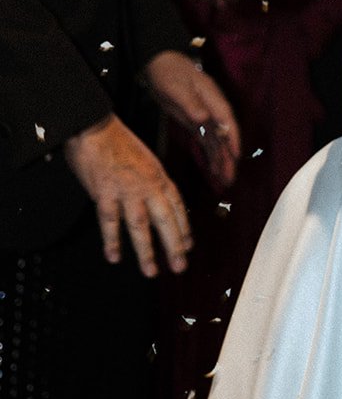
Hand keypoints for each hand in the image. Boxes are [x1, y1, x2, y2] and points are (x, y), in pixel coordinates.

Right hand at [64, 114, 192, 275]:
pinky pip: (110, 222)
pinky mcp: (105, 193)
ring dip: (146, 251)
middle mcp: (148, 185)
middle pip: (165, 220)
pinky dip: (112, 241)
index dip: (184, 227)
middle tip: (180, 266)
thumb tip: (154, 198)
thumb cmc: (118, 140)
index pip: (177, 206)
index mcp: (159, 175)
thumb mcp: (145, 158)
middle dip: (174, 246)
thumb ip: (150, 180)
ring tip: (151, 271)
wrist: (95, 127)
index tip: (188, 245)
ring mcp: (127, 190)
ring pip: (141, 226)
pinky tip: (114, 257)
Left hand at [143, 49, 240, 189]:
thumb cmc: (169, 71)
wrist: (159, 62)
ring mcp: (205, 115)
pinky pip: (206, 141)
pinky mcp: (195, 121)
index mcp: (212, 97)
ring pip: (216, 141)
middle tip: (230, 177)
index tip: (236, 155)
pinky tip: (214, 169)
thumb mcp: (177, 86)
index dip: (232, 138)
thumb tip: (204, 119)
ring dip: (221, 160)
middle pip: (224, 135)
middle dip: (229, 157)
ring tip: (225, 180)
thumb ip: (191, 103)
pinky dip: (210, 155)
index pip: (226, 120)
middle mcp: (212, 108)